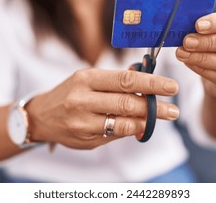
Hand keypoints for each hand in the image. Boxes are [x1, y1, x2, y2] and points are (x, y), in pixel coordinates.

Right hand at [26, 69, 178, 149]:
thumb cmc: (70, 93)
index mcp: (86, 79)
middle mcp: (83, 100)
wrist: (41, 117)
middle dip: (155, 106)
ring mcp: (83, 122)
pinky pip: (115, 135)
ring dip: (147, 121)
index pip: (125, 80)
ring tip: (164, 116)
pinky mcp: (86, 140)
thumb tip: (144, 75)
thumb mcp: (88, 78)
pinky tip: (142, 126)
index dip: (151, 83)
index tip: (171, 86)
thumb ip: (114, 80)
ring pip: (123, 123)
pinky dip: (132, 130)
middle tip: (174, 108)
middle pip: (127, 103)